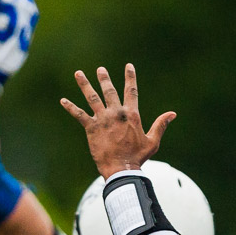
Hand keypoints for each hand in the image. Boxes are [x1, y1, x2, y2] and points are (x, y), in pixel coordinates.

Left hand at [60, 64, 175, 177]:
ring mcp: (102, 119)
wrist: (121, 169)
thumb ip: (160, 125)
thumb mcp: (153, 141)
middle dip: (104, 79)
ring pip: (92, 98)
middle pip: (109, 91)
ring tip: (78, 73)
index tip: (128, 66)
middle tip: (100, 69)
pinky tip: (63, 100)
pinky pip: (79, 115)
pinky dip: (70, 107)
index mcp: (131, 115)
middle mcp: (116, 113)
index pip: (131, 91)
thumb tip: (172, 114)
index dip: (130, 77)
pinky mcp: (91, 128)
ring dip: (85, 85)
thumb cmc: (138, 157)